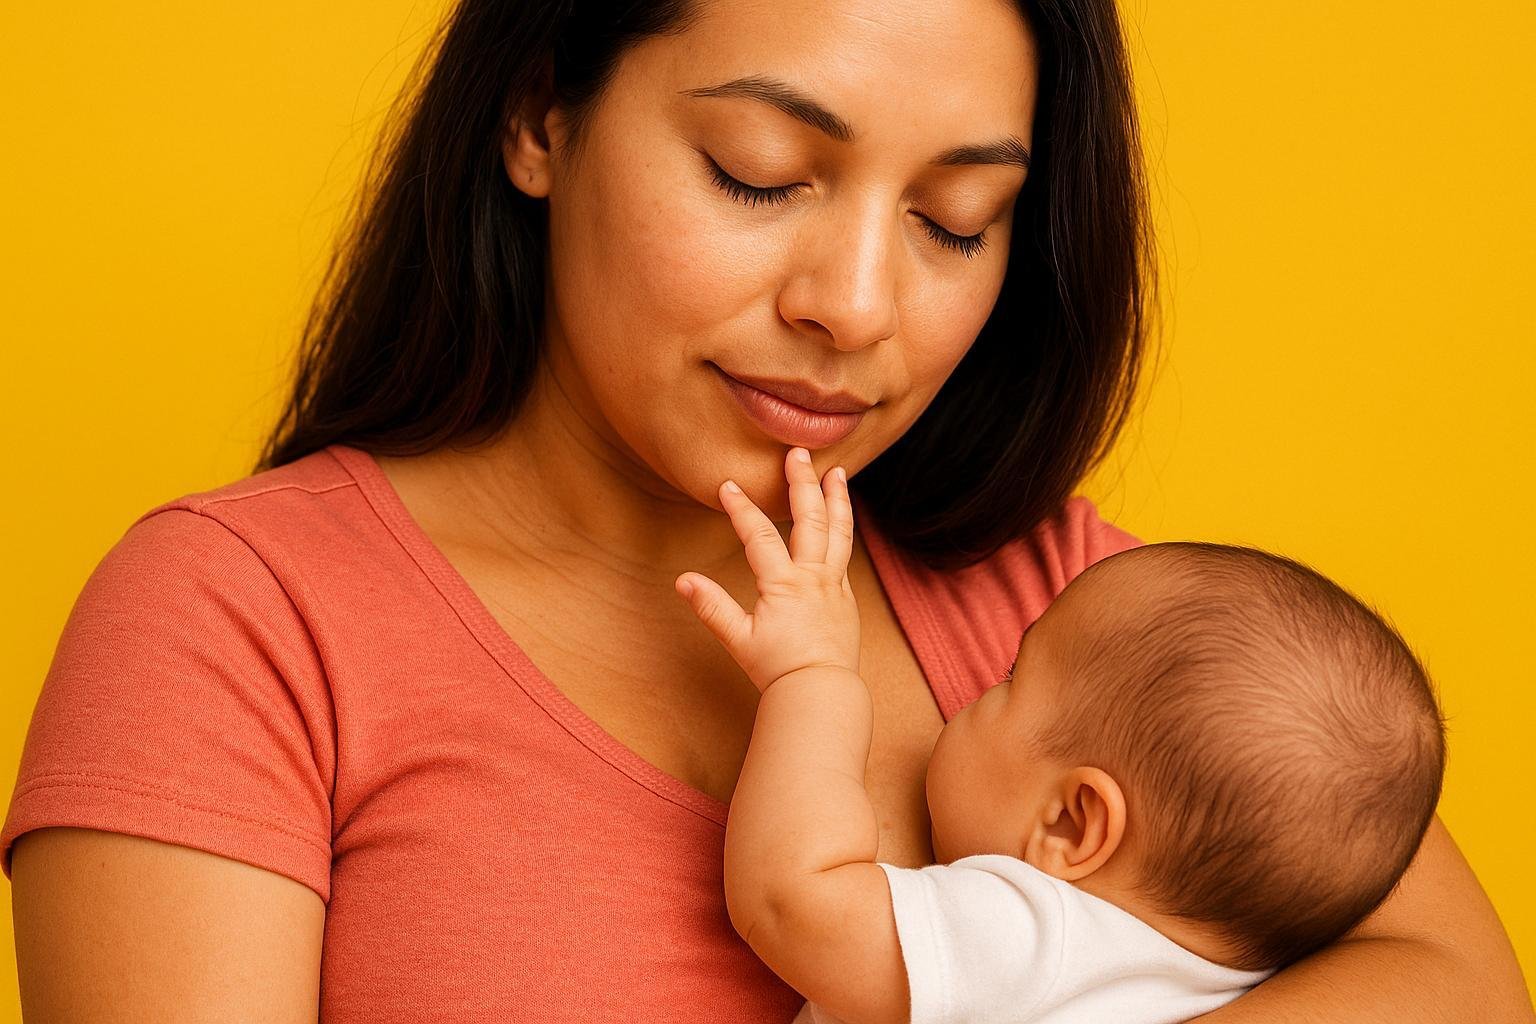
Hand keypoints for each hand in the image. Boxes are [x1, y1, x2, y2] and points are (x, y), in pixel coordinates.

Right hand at [675, 447, 860, 692]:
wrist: (820, 691)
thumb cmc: (778, 669)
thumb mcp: (738, 639)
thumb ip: (711, 607)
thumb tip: (682, 581)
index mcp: (783, 584)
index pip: (759, 535)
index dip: (741, 509)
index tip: (727, 486)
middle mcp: (813, 577)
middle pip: (810, 518)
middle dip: (801, 483)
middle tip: (797, 454)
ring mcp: (834, 584)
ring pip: (839, 531)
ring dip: (836, 498)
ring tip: (836, 472)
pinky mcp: (845, 596)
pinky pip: (846, 551)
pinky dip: (844, 526)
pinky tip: (840, 516)